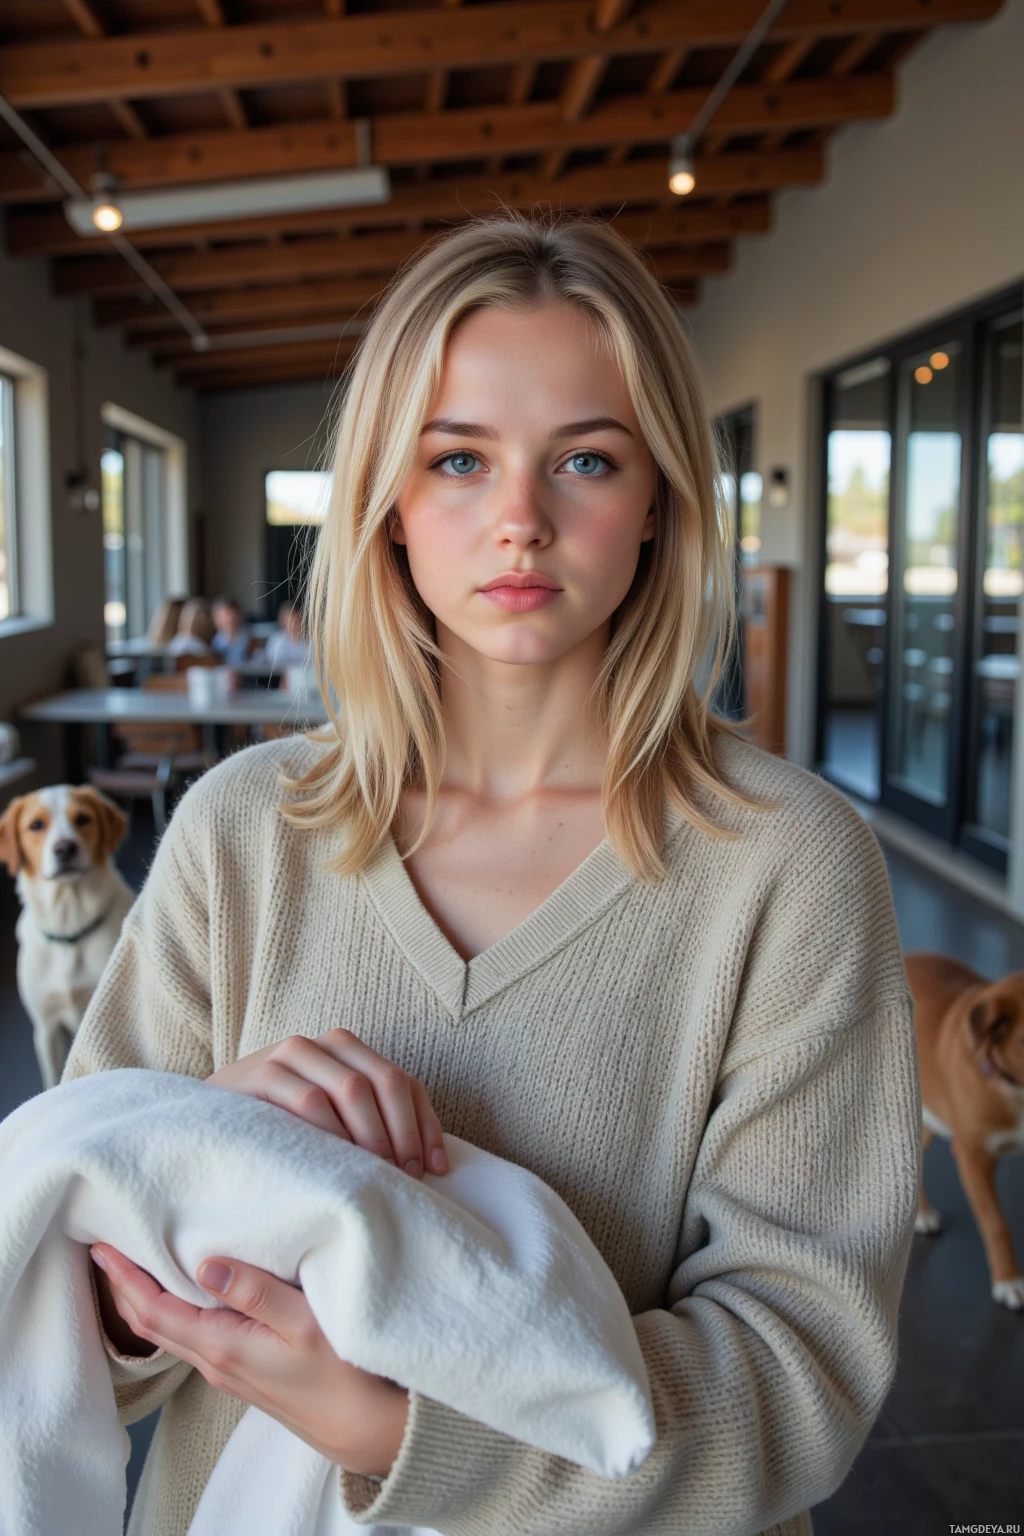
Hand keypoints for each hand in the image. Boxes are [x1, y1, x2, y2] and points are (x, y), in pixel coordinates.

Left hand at [90, 1242, 408, 1476]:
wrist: (366, 1425)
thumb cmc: (343, 1372)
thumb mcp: (303, 1322)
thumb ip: (254, 1292)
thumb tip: (204, 1264)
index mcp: (222, 1347)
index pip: (154, 1310)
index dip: (125, 1278)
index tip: (102, 1245)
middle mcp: (216, 1361)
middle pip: (152, 1321)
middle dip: (124, 1284)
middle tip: (106, 1244)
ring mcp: (229, 1367)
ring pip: (170, 1328)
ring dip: (146, 1294)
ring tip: (135, 1258)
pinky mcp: (244, 1366)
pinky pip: (192, 1334)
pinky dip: (173, 1306)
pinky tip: (184, 1287)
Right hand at [207, 1029, 446, 1179]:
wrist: (200, 1126)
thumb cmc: (275, 1134)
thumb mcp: (328, 1124)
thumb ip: (367, 1125)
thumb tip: (429, 1166)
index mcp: (347, 1052)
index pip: (404, 1083)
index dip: (426, 1126)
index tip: (434, 1170)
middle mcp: (322, 1044)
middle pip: (386, 1082)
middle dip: (403, 1134)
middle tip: (405, 1178)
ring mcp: (289, 1054)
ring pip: (352, 1089)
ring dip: (372, 1138)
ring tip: (376, 1177)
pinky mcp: (259, 1074)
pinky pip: (309, 1101)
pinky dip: (332, 1135)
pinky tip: (337, 1166)